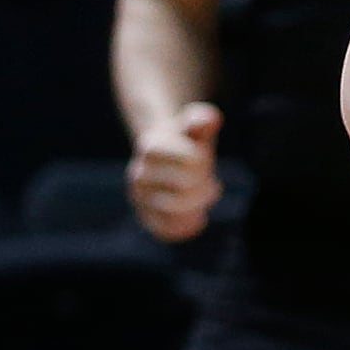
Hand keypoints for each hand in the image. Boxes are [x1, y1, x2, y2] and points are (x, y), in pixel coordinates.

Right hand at [129, 101, 222, 242]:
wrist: (164, 158)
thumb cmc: (186, 140)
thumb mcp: (194, 124)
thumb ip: (202, 119)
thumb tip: (209, 119)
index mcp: (151, 148)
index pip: (190, 160)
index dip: (203, 161)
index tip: (203, 158)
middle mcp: (139, 175)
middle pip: (186, 186)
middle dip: (205, 183)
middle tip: (210, 182)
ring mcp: (140, 198)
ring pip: (175, 210)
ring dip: (199, 204)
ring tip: (204, 196)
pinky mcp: (146, 217)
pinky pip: (167, 230)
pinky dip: (188, 226)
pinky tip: (199, 218)